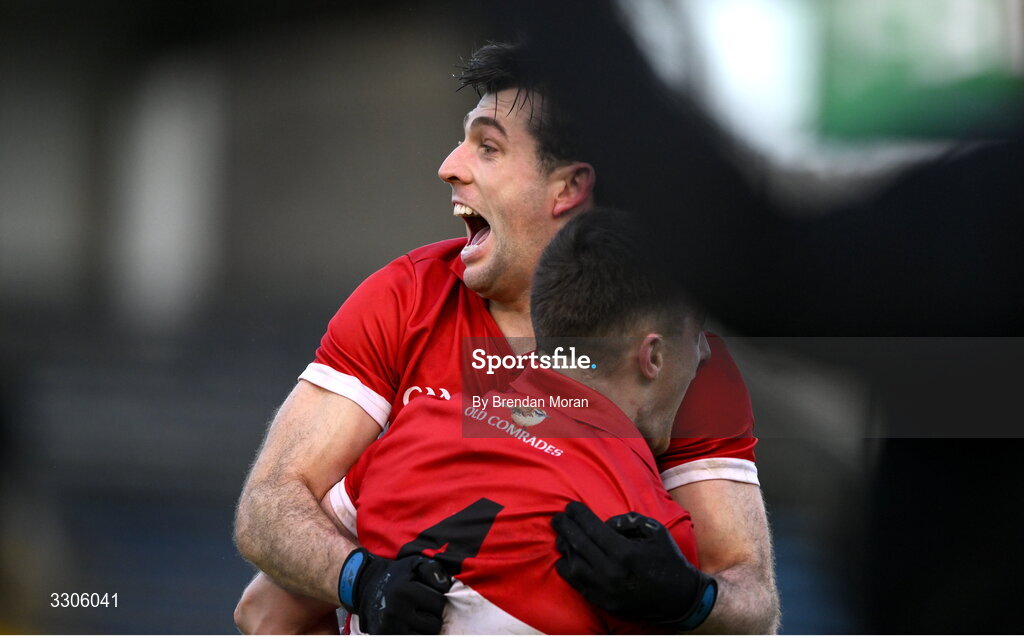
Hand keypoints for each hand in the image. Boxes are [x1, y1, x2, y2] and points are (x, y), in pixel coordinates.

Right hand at [338, 548, 452, 633]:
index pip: (440, 604)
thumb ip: (434, 571)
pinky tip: (409, 626)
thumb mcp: (415, 564)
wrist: (368, 587)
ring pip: (425, 636)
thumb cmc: (398, 576)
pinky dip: (415, 634)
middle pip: (434, 626)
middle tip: (422, 609)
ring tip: (416, 618)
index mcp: (404, 591)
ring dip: (425, 630)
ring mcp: (388, 629)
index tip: (430, 596)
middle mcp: (395, 612)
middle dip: (433, 617)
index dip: (439, 600)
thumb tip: (446, 587)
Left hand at [552, 501, 716, 630]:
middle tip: (557, 518)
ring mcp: (605, 590)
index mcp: (625, 552)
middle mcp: (611, 572)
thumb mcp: (655, 531)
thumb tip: (605, 522)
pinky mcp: (603, 602)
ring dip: (564, 549)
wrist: (680, 598)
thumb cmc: (668, 560)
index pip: (592, 529)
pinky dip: (568, 570)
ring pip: (573, 566)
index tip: (570, 506)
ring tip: (561, 536)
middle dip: (565, 528)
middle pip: (578, 545)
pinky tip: (566, 559)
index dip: (578, 515)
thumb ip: (628, 520)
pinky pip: (578, 584)